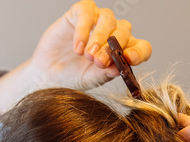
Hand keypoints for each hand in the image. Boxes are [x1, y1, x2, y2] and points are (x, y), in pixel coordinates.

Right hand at [0, 1, 151, 115]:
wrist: (48, 74)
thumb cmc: (73, 76)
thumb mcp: (93, 79)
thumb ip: (107, 73)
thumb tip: (121, 67)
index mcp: (123, 51)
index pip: (141, 47)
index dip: (139, 51)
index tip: (129, 59)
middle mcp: (113, 33)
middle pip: (124, 32)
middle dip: (111, 48)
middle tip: (98, 62)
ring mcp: (97, 21)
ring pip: (108, 20)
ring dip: (99, 38)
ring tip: (87, 55)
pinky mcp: (80, 13)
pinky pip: (87, 13)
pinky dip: (84, 30)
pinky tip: (77, 47)